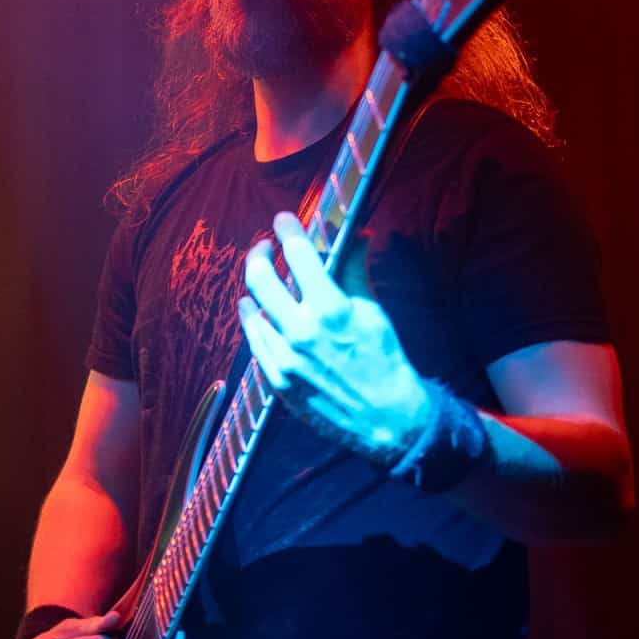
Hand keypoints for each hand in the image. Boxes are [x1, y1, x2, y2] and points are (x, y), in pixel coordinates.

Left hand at [238, 212, 431, 462]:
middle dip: (259, 254)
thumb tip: (357, 236)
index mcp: (331, 308)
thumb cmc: (384, 360)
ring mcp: (285, 358)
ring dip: (254, 290)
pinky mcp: (278, 381)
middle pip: (260, 278)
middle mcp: (301, 331)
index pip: (298, 254)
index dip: (288, 229)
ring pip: (252, 311)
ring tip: (260, 281)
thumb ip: (356, 271)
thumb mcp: (374, 311)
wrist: (386, 418)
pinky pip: (255, 342)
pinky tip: (258, 315)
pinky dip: (256, 323)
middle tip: (264, 247)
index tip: (283, 219)